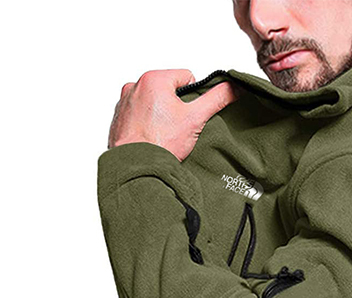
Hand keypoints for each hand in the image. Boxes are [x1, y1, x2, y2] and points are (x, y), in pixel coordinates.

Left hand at [107, 69, 240, 160]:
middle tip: (177, 128)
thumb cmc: (159, 143)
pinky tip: (151, 138)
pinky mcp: (119, 117)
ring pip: (154, 102)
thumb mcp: (195, 119)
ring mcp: (125, 101)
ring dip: (161, 115)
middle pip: (169, 90)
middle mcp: (135, 85)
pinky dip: (147, 123)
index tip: (189, 115)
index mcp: (153, 78)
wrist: (136, 167)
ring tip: (164, 135)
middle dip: (176, 107)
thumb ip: (216, 100)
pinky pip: (139, 114)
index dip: (194, 97)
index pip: (186, 77)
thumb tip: (233, 88)